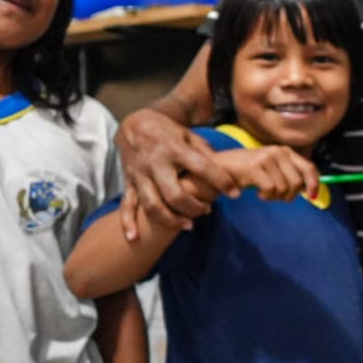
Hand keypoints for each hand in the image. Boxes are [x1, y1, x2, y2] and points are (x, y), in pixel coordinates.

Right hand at [117, 110, 238, 239]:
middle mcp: (156, 163)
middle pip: (174, 194)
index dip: (220, 181)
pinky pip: (127, 205)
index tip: (235, 194)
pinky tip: (135, 238)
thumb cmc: (169, 133)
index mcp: (175, 149)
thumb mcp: (190, 136)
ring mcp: (140, 174)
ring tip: (189, 225)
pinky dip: (128, 223)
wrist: (134, 125)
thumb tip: (230, 171)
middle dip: (193, 208)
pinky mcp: (129, 182)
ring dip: (171, 220)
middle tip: (207, 211)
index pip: (202, 167)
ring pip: (152, 204)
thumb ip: (207, 154)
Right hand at [218, 147, 318, 201]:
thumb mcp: (273, 168)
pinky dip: (266, 196)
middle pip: (297, 182)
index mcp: (286, 151)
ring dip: (275, 197)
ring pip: (283, 188)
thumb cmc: (249, 170)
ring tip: (264, 193)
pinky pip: (270, 189)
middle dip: (289, 195)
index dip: (314, 183)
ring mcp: (266, 158)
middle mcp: (278, 151)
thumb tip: (309, 190)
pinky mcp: (254, 167)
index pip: (309, 167)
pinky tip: (258, 193)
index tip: (313, 197)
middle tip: (277, 197)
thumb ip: (290, 175)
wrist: (221, 166)